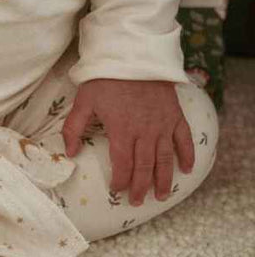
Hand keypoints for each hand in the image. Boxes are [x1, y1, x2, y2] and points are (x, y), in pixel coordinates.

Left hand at [62, 78, 194, 205]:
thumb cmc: (105, 78)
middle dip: (140, 187)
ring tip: (161, 196)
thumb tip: (69, 153)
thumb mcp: (83, 101)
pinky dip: (187, 156)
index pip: (122, 164)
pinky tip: (187, 170)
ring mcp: (163, 125)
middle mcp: (145, 133)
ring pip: (165, 159)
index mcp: (122, 131)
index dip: (120, 181)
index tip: (117, 192)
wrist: (133, 55)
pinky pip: (184, 140)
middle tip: (137, 201)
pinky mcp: (175, 116)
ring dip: (164, 179)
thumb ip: (74, 128)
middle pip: (144, 167)